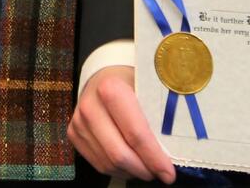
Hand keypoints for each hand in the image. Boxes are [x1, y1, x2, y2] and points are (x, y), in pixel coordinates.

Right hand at [67, 65, 176, 181]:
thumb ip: (158, 116)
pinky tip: (131, 164)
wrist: (103, 75)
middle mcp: (90, 106)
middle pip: (120, 153)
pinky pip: (98, 163)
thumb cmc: (131, 81)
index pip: (135, 134)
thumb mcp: (147, 88)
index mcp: (111, 89)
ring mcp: (79, 121)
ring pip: (108, 163)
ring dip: (131, 171)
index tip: (169, 173)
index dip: (153, 158)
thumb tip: (175, 152)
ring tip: (146, 168)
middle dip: (143, 169)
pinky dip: (118, 169)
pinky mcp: (73, 133)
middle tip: (160, 173)